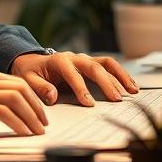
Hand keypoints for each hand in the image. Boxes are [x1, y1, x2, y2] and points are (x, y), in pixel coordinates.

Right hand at [0, 64, 48, 136]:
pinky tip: (22, 133)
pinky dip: (18, 124)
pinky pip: (3, 112)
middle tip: (42, 124)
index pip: (16, 81)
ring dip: (31, 116)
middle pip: (20, 87)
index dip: (33, 98)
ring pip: (15, 98)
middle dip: (37, 107)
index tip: (39, 114)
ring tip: (36, 131)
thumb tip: (8, 109)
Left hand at [10, 51, 138, 106]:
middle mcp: (74, 57)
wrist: (33, 61)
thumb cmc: (31, 72)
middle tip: (116, 99)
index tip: (89, 104)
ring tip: (132, 91)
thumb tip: (52, 96)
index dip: (81, 89)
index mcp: (58, 61)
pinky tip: (131, 86)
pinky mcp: (92, 63)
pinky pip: (109, 66)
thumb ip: (39, 88)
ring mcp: (85, 59)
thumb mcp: (28, 80)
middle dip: (106, 83)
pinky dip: (121, 75)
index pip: (72, 74)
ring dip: (120, 76)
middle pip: (94, 67)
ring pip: (106, 63)